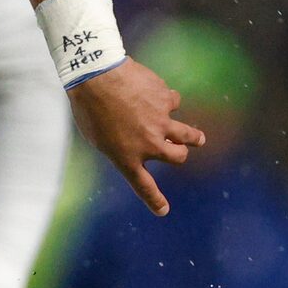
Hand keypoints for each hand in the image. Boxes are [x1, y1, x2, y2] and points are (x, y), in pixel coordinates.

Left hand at [69, 60, 204, 215]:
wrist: (96, 77)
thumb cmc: (89, 107)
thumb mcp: (96, 136)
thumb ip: (118, 145)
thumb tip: (133, 145)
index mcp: (127, 157)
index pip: (144, 186)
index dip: (154, 200)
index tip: (163, 210)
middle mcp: (149, 144)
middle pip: (178, 156)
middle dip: (181, 154)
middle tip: (181, 151)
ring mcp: (161, 122)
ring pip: (188, 134)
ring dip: (194, 137)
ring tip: (199, 139)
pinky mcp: (166, 101)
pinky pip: (173, 101)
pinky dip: (165, 99)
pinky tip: (153, 91)